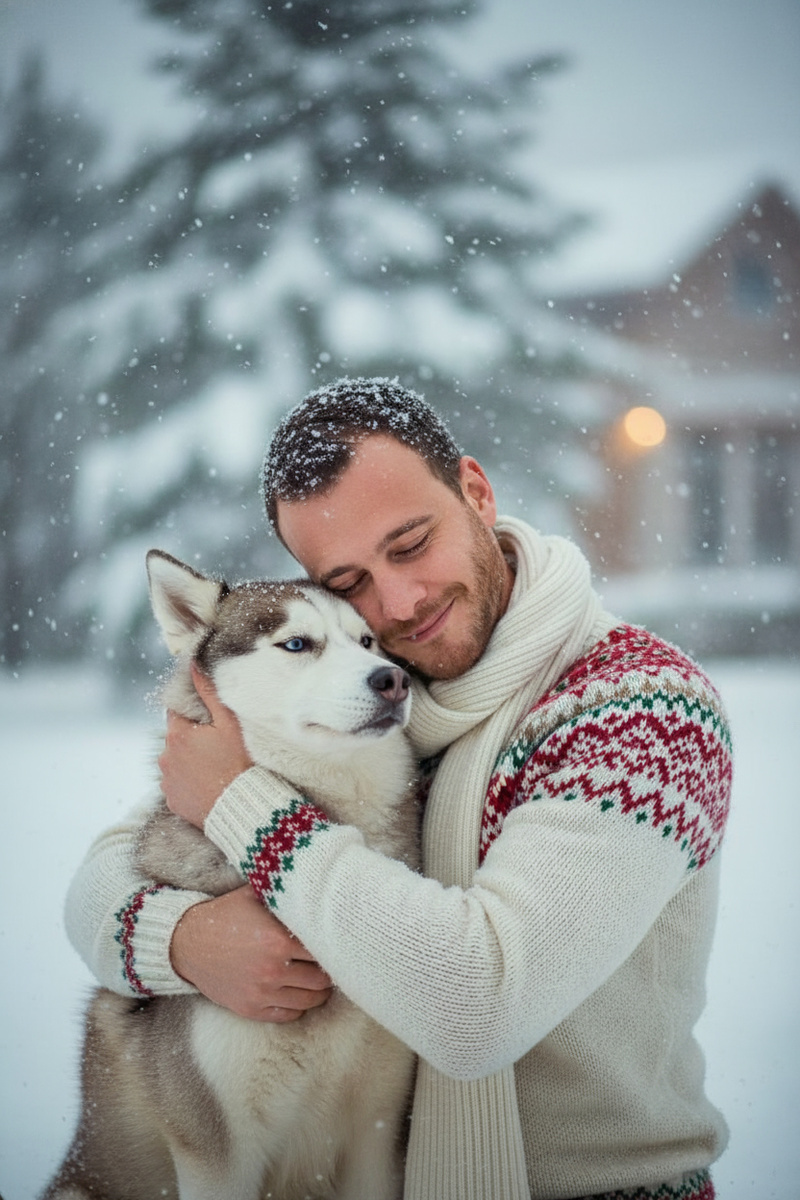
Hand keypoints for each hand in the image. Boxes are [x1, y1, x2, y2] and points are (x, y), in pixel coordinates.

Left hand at [159, 664, 252, 828]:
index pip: (176, 712)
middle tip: (218, 745)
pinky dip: (190, 783)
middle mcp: (165, 757)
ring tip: (215, 768)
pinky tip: (209, 784)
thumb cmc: (238, 763)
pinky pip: (178, 785)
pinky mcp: (172, 800)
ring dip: (189, 761)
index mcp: (177, 734)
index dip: (193, 713)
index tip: (209, 721)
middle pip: (176, 738)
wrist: (241, 808)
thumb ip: (208, 693)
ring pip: (176, 762)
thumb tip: (192, 665)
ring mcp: (167, 781)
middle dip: (192, 738)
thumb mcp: (229, 723)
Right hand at [170, 885, 332, 1021]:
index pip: (324, 948)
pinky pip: (289, 1015)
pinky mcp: (251, 1009)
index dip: (333, 944)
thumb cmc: (225, 915)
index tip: (338, 941)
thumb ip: (286, 892)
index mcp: (278, 939)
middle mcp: (273, 969)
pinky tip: (299, 992)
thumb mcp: (255, 895)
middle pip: (322, 979)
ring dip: (319, 991)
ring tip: (320, 979)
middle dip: (329, 970)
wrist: (187, 943)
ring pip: (309, 1001)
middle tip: (331, 961)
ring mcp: (262, 993)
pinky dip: (299, 1006)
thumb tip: (317, 883)